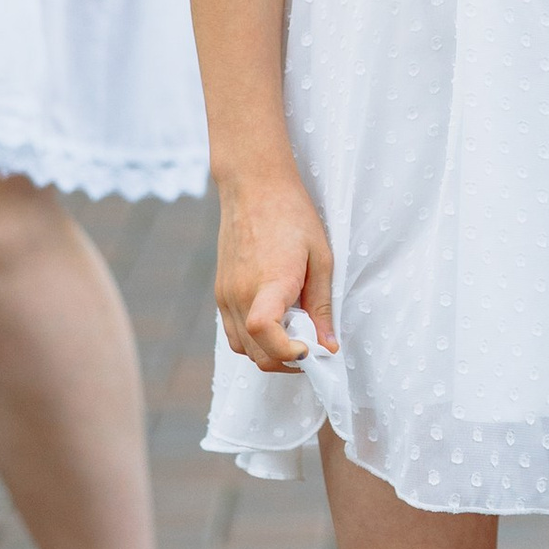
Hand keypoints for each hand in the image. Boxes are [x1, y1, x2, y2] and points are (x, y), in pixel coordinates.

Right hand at [215, 166, 334, 371]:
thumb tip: (328, 346)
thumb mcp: (320, 258)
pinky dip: (253, 340)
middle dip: (286, 362)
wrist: (253, 186)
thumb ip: (322, 306)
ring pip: (242, 348)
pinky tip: (276, 322)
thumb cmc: (292, 215)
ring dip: (269, 354)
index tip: (311, 350)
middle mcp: (240, 293)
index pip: (265, 332)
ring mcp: (225, 294)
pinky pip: (233, 332)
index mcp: (269, 281)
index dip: (288, 353)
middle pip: (256, 353)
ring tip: (294, 336)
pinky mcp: (220, 292)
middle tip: (311, 347)